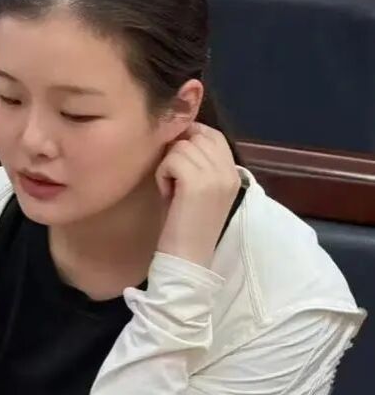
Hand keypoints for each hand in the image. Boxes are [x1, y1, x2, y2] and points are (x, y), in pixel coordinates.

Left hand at [155, 122, 240, 266]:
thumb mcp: (201, 190)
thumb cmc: (187, 226)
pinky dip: (162, 175)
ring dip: (168, 166)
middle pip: (194, 137)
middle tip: (175, 182)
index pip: (213, 134)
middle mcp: (228, 171)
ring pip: (180, 146)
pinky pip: (171, 160)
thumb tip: (181, 136)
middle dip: (177, 154)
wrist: (187, 260)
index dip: (190, 138)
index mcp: (233, 173)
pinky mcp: (196, 183)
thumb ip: (200, 163)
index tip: (176, 158)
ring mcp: (215, 176)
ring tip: (172, 191)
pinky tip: (167, 195)